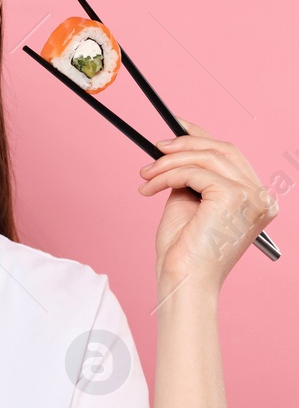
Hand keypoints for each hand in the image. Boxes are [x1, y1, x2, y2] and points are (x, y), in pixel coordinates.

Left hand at [138, 117, 278, 290]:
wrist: (183, 281)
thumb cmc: (184, 251)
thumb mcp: (188, 204)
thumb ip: (191, 178)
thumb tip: (173, 151)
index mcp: (256, 200)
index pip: (231, 155)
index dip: (203, 136)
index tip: (175, 125)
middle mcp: (262, 197)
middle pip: (223, 150)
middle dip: (185, 143)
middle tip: (154, 150)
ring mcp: (252, 197)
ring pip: (206, 157)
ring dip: (168, 163)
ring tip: (145, 176)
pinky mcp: (234, 197)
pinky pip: (194, 172)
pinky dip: (167, 175)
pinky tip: (150, 188)